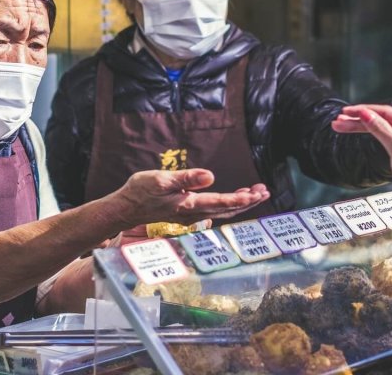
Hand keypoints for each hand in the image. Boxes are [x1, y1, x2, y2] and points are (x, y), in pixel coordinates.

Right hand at [114, 169, 268, 226]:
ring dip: (241, 203)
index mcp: (188, 204)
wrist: (126, 208)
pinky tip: (236, 197)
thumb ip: (186, 178)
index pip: (220, 202)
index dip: (240, 199)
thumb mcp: (161, 180)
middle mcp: (193, 213)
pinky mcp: (188, 213)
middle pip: (227, 209)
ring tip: (257, 193)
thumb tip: (210, 176)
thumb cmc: (140, 191)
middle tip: (265, 191)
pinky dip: (229, 204)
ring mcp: (191, 215)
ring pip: (222, 210)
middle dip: (248, 201)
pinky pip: (215, 210)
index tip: (257, 194)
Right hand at [332, 105, 391, 218]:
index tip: (346, 111)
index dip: (363, 110)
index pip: (384, 111)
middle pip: (380, 119)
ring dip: (359, 127)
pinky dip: (368, 135)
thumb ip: (381, 130)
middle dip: (357, 120)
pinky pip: (382, 138)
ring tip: (339, 126)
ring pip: (379, 128)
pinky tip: (357, 132)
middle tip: (337, 121)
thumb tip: (365, 113)